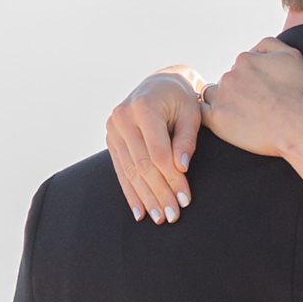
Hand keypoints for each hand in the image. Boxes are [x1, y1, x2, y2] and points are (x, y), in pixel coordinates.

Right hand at [107, 68, 204, 223]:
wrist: (161, 83)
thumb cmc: (182, 99)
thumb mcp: (191, 114)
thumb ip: (186, 140)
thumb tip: (181, 168)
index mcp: (143, 108)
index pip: (158, 153)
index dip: (172, 179)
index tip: (185, 200)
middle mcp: (122, 118)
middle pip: (142, 165)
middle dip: (159, 193)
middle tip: (172, 216)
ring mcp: (113, 129)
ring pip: (130, 171)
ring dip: (145, 198)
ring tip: (159, 218)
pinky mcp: (111, 139)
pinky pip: (121, 170)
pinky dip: (131, 192)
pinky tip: (140, 212)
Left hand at [203, 39, 302, 159]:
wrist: (300, 126)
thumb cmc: (301, 94)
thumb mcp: (292, 55)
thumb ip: (269, 44)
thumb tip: (253, 49)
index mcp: (245, 59)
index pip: (240, 67)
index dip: (251, 80)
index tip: (262, 94)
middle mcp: (230, 75)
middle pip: (226, 81)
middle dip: (237, 91)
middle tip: (254, 108)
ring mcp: (222, 97)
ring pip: (211, 95)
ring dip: (222, 102)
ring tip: (240, 116)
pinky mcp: (217, 119)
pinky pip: (201, 113)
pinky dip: (207, 115)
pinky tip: (220, 120)